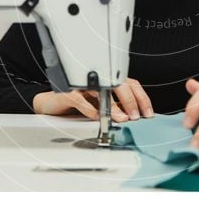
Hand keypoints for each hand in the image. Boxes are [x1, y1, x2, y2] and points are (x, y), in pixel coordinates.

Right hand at [32, 77, 153, 121]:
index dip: (141, 97)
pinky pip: (81, 100)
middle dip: (130, 100)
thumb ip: (117, 108)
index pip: (131, 84)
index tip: (147, 113)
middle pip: (119, 83)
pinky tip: (98, 117)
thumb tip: (135, 118)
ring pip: (102, 91)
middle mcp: (98, 79)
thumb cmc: (78, 103)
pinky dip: (91, 109)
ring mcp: (83, 84)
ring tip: (121, 118)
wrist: (51, 104)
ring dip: (113, 106)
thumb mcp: (102, 106)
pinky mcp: (68, 92)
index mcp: (109, 80)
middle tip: (136, 116)